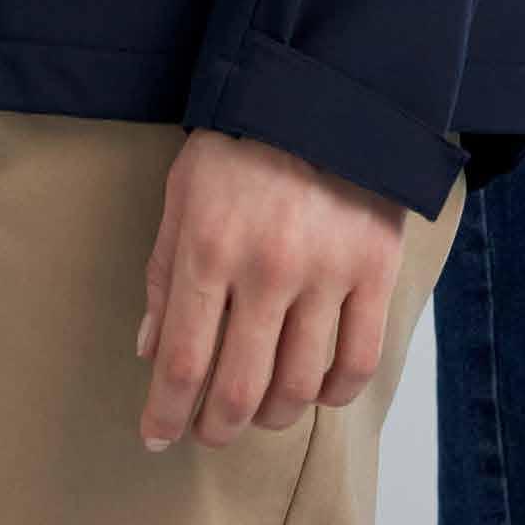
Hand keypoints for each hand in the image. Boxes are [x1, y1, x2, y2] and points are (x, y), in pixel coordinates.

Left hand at [136, 129, 406, 451]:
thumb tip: (150, 351)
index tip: (156, 435)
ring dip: (272, 415)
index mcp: (208, 248)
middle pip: (239, 389)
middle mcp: (266, 268)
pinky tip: (316, 392)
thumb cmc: (240, 142)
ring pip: (299, 385)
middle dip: (215, 427)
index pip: (181, 362)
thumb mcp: (182, 194)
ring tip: (259, 410)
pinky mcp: (374, 270)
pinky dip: (335, 394)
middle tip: (208, 432)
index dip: (165, 413)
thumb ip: (163, 274)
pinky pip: (359, 360)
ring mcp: (326, 272)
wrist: (324, 88)